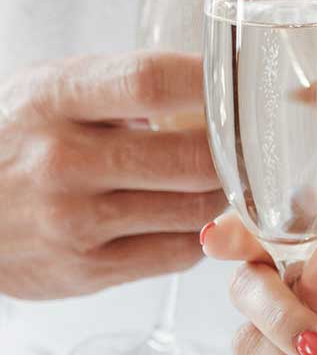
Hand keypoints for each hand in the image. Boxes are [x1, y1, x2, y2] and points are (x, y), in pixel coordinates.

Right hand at [0, 51, 224, 298]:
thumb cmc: (16, 133)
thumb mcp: (55, 86)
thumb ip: (129, 84)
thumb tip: (219, 85)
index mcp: (56, 100)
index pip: (153, 83)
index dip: (212, 82)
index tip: (245, 81)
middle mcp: (63, 163)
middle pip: (191, 156)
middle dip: (238, 147)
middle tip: (256, 136)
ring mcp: (73, 224)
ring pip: (196, 209)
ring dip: (227, 191)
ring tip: (230, 172)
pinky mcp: (83, 273)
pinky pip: (177, 252)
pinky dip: (201, 231)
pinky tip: (194, 210)